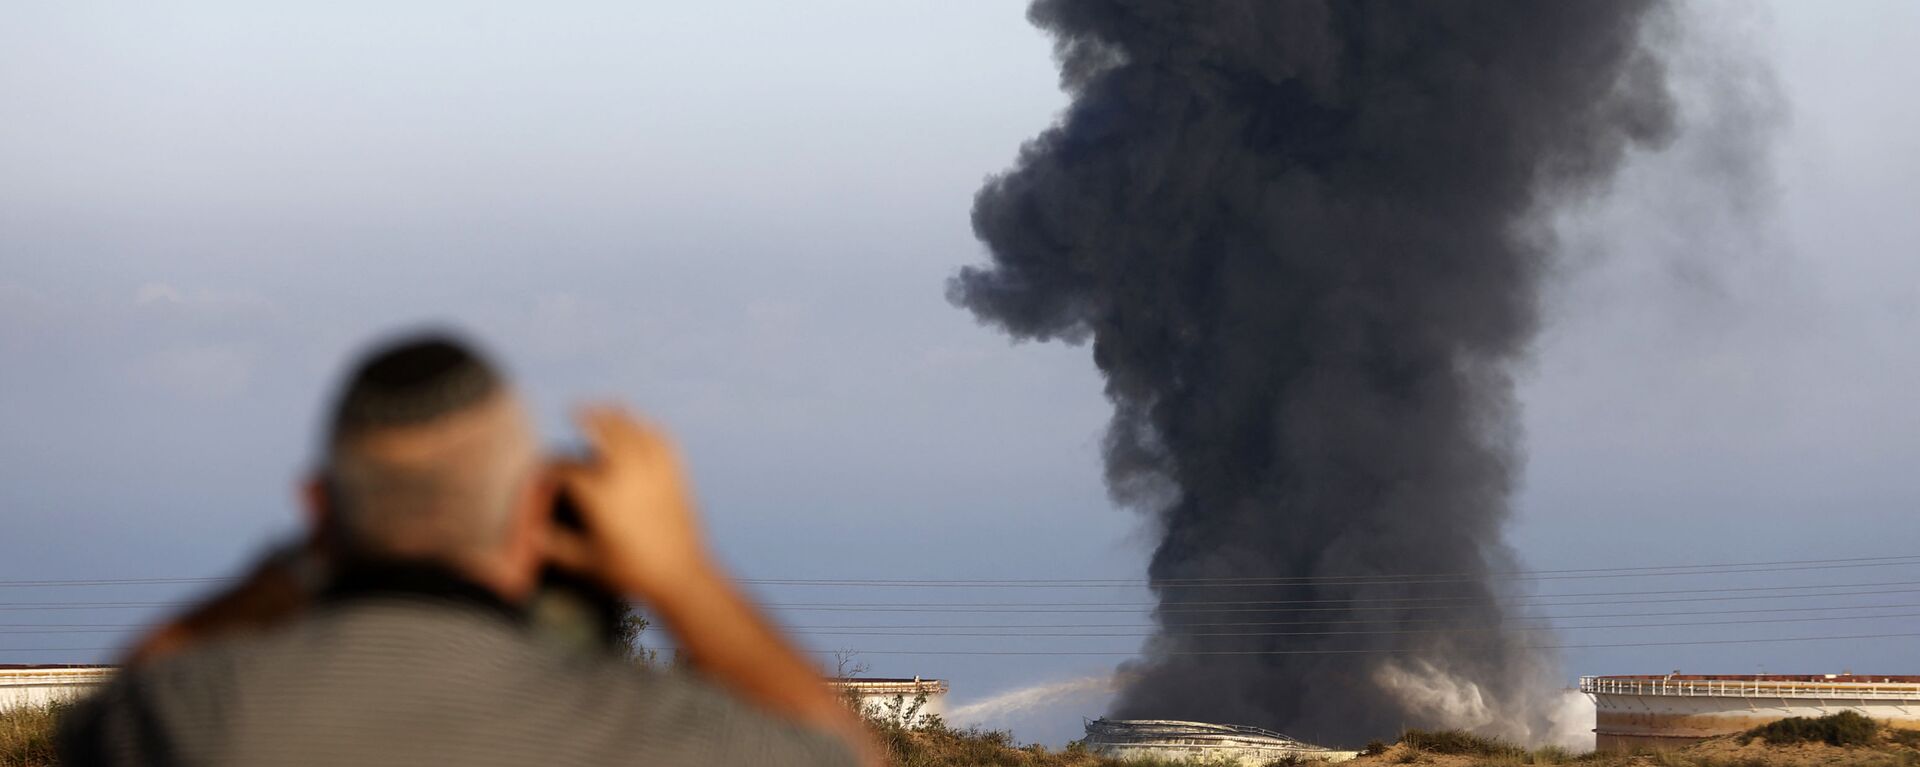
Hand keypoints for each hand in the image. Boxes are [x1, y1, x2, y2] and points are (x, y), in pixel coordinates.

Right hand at [547, 406, 713, 598]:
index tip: (548, 472)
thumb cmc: (630, 571)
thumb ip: (557, 547)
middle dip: (587, 417)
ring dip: (617, 416)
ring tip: (607, 409)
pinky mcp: (675, 475)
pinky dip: (651, 429)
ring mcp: (652, 471)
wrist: (679, 575)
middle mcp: (624, 474)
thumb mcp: (586, 562)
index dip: (552, 468)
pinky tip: (645, 426)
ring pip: (633, 429)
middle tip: (576, 410)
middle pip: (603, 430)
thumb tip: (533, 537)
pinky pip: (662, 441)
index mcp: (597, 493)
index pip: (566, 468)